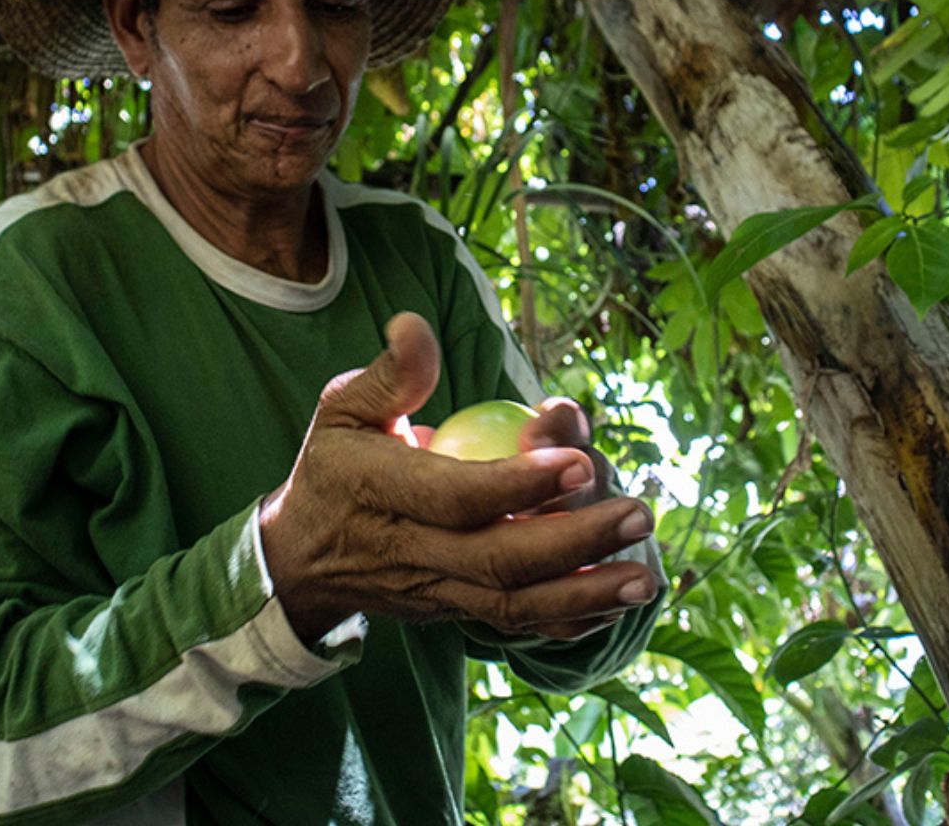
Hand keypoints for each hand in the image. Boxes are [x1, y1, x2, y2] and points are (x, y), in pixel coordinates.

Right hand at [258, 313, 658, 642]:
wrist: (303, 559)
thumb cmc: (335, 468)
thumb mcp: (344, 410)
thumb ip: (389, 374)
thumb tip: (416, 324)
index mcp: (385, 493)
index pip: (457, 497)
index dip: (519, 485)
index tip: (578, 462)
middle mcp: (414, 551)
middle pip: (501, 559)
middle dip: (575, 541)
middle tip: (639, 512)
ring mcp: (439, 589)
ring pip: (515, 604)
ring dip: (586, 593)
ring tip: (645, 575)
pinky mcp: (456, 612)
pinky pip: (515, 626)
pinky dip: (569, 622)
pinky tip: (618, 603)